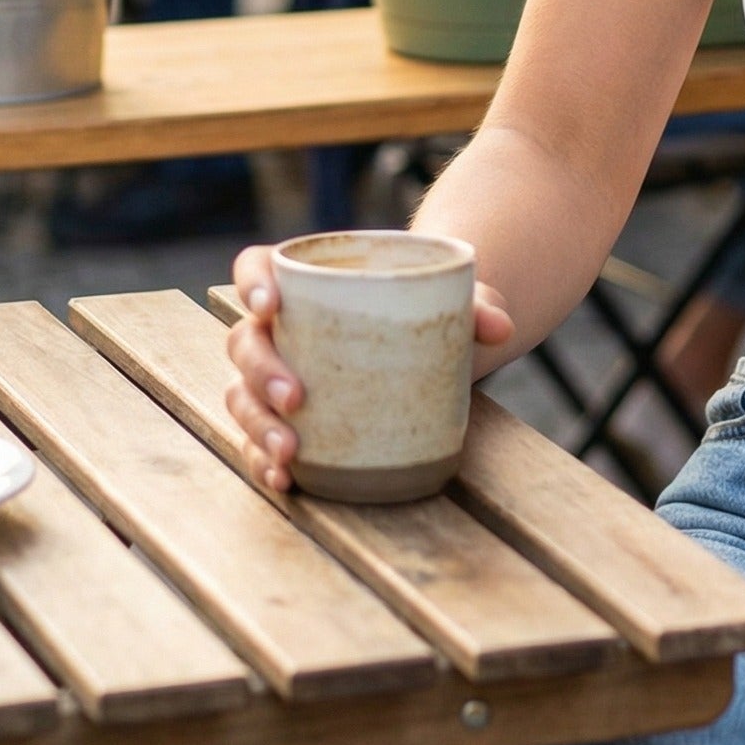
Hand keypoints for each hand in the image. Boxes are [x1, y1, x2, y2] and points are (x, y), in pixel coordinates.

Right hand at [224, 240, 514, 492]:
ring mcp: (277, 374)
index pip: (256, 266)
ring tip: (290, 450)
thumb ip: (478, 306)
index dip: (251, 282)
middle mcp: (282, 327)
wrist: (435, 344)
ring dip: (257, 424)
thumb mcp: (457, 301)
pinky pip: (258, 439)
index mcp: (308, 280)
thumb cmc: (431, 310)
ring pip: (242, 395)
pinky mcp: (287, 417)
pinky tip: (283, 478)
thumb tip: (502, 328)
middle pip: (246, 341)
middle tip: (296, 396)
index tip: (270, 304)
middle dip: (261, 371)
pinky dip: (263, 459)